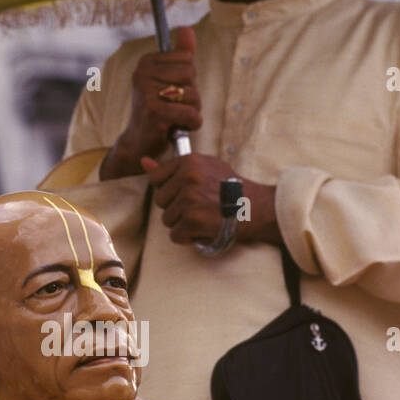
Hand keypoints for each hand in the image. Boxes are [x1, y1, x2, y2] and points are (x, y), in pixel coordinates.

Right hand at [100, 27, 201, 178]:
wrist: (139, 142)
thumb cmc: (157, 111)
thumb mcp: (169, 80)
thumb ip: (180, 55)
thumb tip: (187, 29)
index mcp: (146, 61)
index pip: (187, 58)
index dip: (189, 79)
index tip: (174, 91)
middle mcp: (142, 72)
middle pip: (191, 74)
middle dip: (192, 94)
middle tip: (177, 107)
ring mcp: (146, 91)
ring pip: (192, 94)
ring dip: (193, 110)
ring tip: (177, 118)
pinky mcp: (153, 111)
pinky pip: (189, 113)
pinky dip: (192, 123)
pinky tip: (180, 127)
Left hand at [140, 154, 280, 246]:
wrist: (256, 208)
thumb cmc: (231, 187)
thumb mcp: (205, 167)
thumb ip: (173, 167)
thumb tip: (143, 162)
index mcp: (189, 161)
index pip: (157, 177)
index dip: (169, 189)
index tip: (184, 193)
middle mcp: (188, 178)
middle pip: (160, 200)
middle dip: (175, 207)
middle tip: (198, 207)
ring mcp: (189, 199)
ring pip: (167, 219)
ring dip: (182, 224)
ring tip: (202, 218)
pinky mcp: (193, 220)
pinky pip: (175, 235)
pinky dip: (187, 238)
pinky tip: (202, 230)